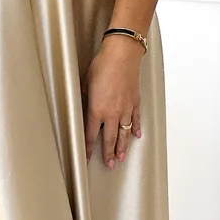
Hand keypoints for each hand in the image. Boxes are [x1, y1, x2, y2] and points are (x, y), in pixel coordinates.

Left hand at [83, 34, 143, 168]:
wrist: (122, 55)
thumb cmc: (102, 66)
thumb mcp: (85, 83)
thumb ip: (84, 99)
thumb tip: (82, 106)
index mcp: (97, 110)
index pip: (91, 135)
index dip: (88, 149)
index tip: (87, 158)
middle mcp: (112, 113)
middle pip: (110, 139)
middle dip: (108, 153)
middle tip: (109, 164)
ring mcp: (125, 108)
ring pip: (124, 133)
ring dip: (123, 146)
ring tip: (121, 157)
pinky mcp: (135, 102)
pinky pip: (135, 119)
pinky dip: (136, 128)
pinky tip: (136, 135)